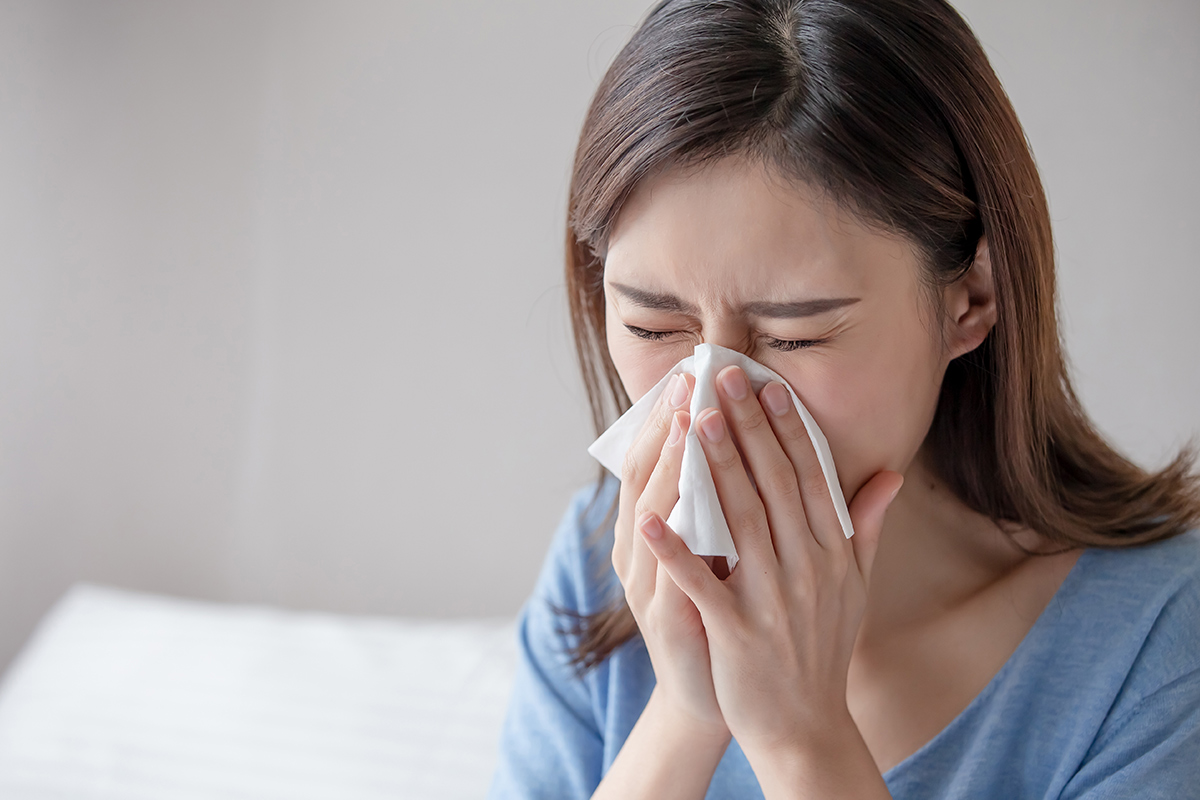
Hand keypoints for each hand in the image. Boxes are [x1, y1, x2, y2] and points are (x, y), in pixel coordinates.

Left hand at [635, 365, 903, 761]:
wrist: (806, 724)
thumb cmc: (824, 647)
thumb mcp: (856, 585)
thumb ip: (868, 526)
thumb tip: (892, 473)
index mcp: (834, 554)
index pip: (811, 478)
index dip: (788, 429)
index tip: (767, 385)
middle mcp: (808, 570)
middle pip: (775, 486)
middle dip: (748, 429)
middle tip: (723, 379)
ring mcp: (773, 601)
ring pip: (743, 522)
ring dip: (718, 469)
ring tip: (698, 421)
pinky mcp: (737, 633)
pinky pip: (703, 584)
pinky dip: (676, 551)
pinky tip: (651, 517)